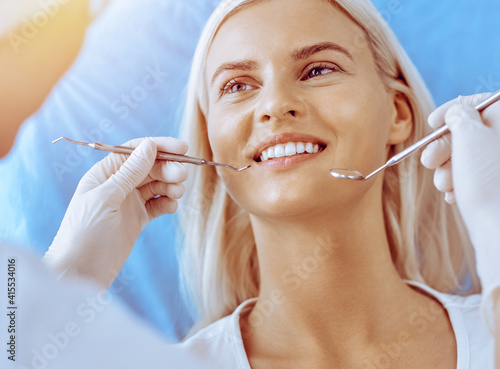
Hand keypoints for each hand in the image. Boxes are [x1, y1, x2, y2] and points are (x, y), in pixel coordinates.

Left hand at [43, 137, 187, 288]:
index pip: (135, 151)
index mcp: (105, 174)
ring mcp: (129, 202)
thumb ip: (129, 172)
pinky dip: (167, 203)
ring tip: (178, 193)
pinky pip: (158, 205)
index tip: (182, 148)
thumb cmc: (84, 233)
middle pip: (149, 167)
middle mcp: (118, 185)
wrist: (80, 273)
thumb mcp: (107, 199)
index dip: (159, 146)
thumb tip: (149, 146)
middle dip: (168, 168)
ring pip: (156, 185)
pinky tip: (171, 207)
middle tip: (182, 176)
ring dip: (170, 185)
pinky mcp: (138, 220)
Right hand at [420, 93, 499, 222]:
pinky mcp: (498, 188)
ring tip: (444, 185)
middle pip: (472, 131)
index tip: (432, 124)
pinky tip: (453, 195)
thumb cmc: (488, 182)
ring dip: (448, 168)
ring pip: (469, 156)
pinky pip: (475, 176)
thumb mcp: (469, 137)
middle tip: (428, 161)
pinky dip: (459, 182)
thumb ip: (460, 116)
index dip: (453, 109)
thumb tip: (456, 111)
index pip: (481, 102)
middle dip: (444, 146)